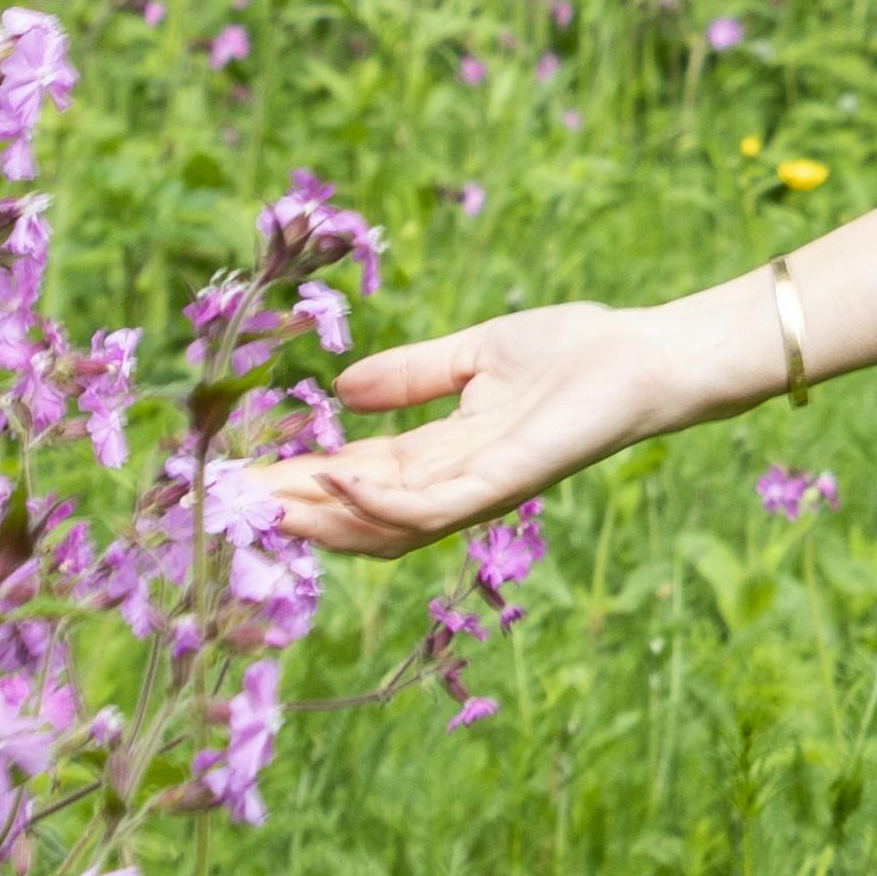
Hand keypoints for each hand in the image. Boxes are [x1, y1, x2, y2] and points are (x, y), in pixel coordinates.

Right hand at [266, 292, 744, 560]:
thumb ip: (411, 376)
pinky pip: (430, 506)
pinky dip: (378, 502)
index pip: (357, 476)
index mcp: (444, 454)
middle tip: (231, 501)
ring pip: (384, 524)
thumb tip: (341, 389)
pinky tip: (333, 482)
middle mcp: (455, 484)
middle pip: (359, 512)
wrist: (646, 355)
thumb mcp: (473, 356)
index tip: (243, 471)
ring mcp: (478, 489)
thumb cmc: (574, 351)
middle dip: (295, 509)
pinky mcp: (505, 482)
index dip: (300, 476)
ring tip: (266, 499)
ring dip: (323, 516)